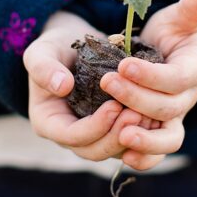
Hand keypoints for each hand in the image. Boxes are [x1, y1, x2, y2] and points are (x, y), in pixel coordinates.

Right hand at [24, 11, 162, 165]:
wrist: (74, 44)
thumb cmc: (55, 47)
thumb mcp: (42, 51)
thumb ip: (44, 67)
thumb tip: (62, 86)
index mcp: (47, 121)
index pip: (71, 137)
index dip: (94, 127)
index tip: (114, 105)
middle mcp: (69, 135)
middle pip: (93, 151)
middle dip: (116, 137)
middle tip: (137, 114)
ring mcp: (91, 135)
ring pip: (113, 151)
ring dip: (132, 137)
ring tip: (148, 115)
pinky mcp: (110, 129)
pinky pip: (127, 142)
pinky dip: (141, 133)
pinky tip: (154, 116)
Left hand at [99, 0, 196, 157]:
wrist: (168, 56)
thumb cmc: (172, 33)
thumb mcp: (179, 17)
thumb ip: (193, 8)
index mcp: (193, 71)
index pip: (178, 79)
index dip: (152, 75)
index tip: (124, 63)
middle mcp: (187, 99)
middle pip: (167, 108)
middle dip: (136, 97)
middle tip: (107, 81)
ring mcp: (174, 118)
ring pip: (168, 138)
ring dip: (144, 139)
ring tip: (120, 134)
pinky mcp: (158, 130)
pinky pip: (156, 152)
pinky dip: (144, 157)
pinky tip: (124, 155)